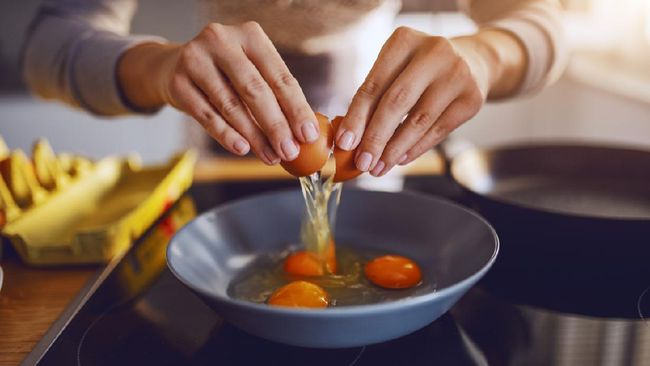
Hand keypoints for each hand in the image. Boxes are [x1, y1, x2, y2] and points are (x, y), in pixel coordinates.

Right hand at [119, 22, 318, 164]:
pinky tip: (242, 148)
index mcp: (250, 35)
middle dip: (276, 126)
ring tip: (270, 156)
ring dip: (254, 136)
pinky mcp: (177, 82)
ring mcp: (195, 59)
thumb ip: (275, 95)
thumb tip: (304, 132)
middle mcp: (221, 41)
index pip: (279, 76)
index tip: (307, 135)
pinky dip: (225, 135)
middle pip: (255, 90)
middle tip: (289, 151)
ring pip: (231, 105)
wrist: (173, 66)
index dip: (296, 108)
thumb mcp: (252, 71)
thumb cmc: (225, 73)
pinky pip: (207, 115)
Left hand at [335, 27, 514, 175]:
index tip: (344, 144)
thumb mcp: (397, 69)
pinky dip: (416, 148)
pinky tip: (400, 159)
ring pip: (418, 121)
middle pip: (396, 102)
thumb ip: (375, 97)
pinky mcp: (472, 98)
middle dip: (375, 138)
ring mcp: (457, 74)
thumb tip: (351, 139)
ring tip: (378, 168)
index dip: (356, 117)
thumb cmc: (420, 69)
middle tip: (362, 163)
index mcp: (404, 40)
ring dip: (394, 150)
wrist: (472, 61)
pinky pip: (438, 130)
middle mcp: (434, 52)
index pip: (374, 85)